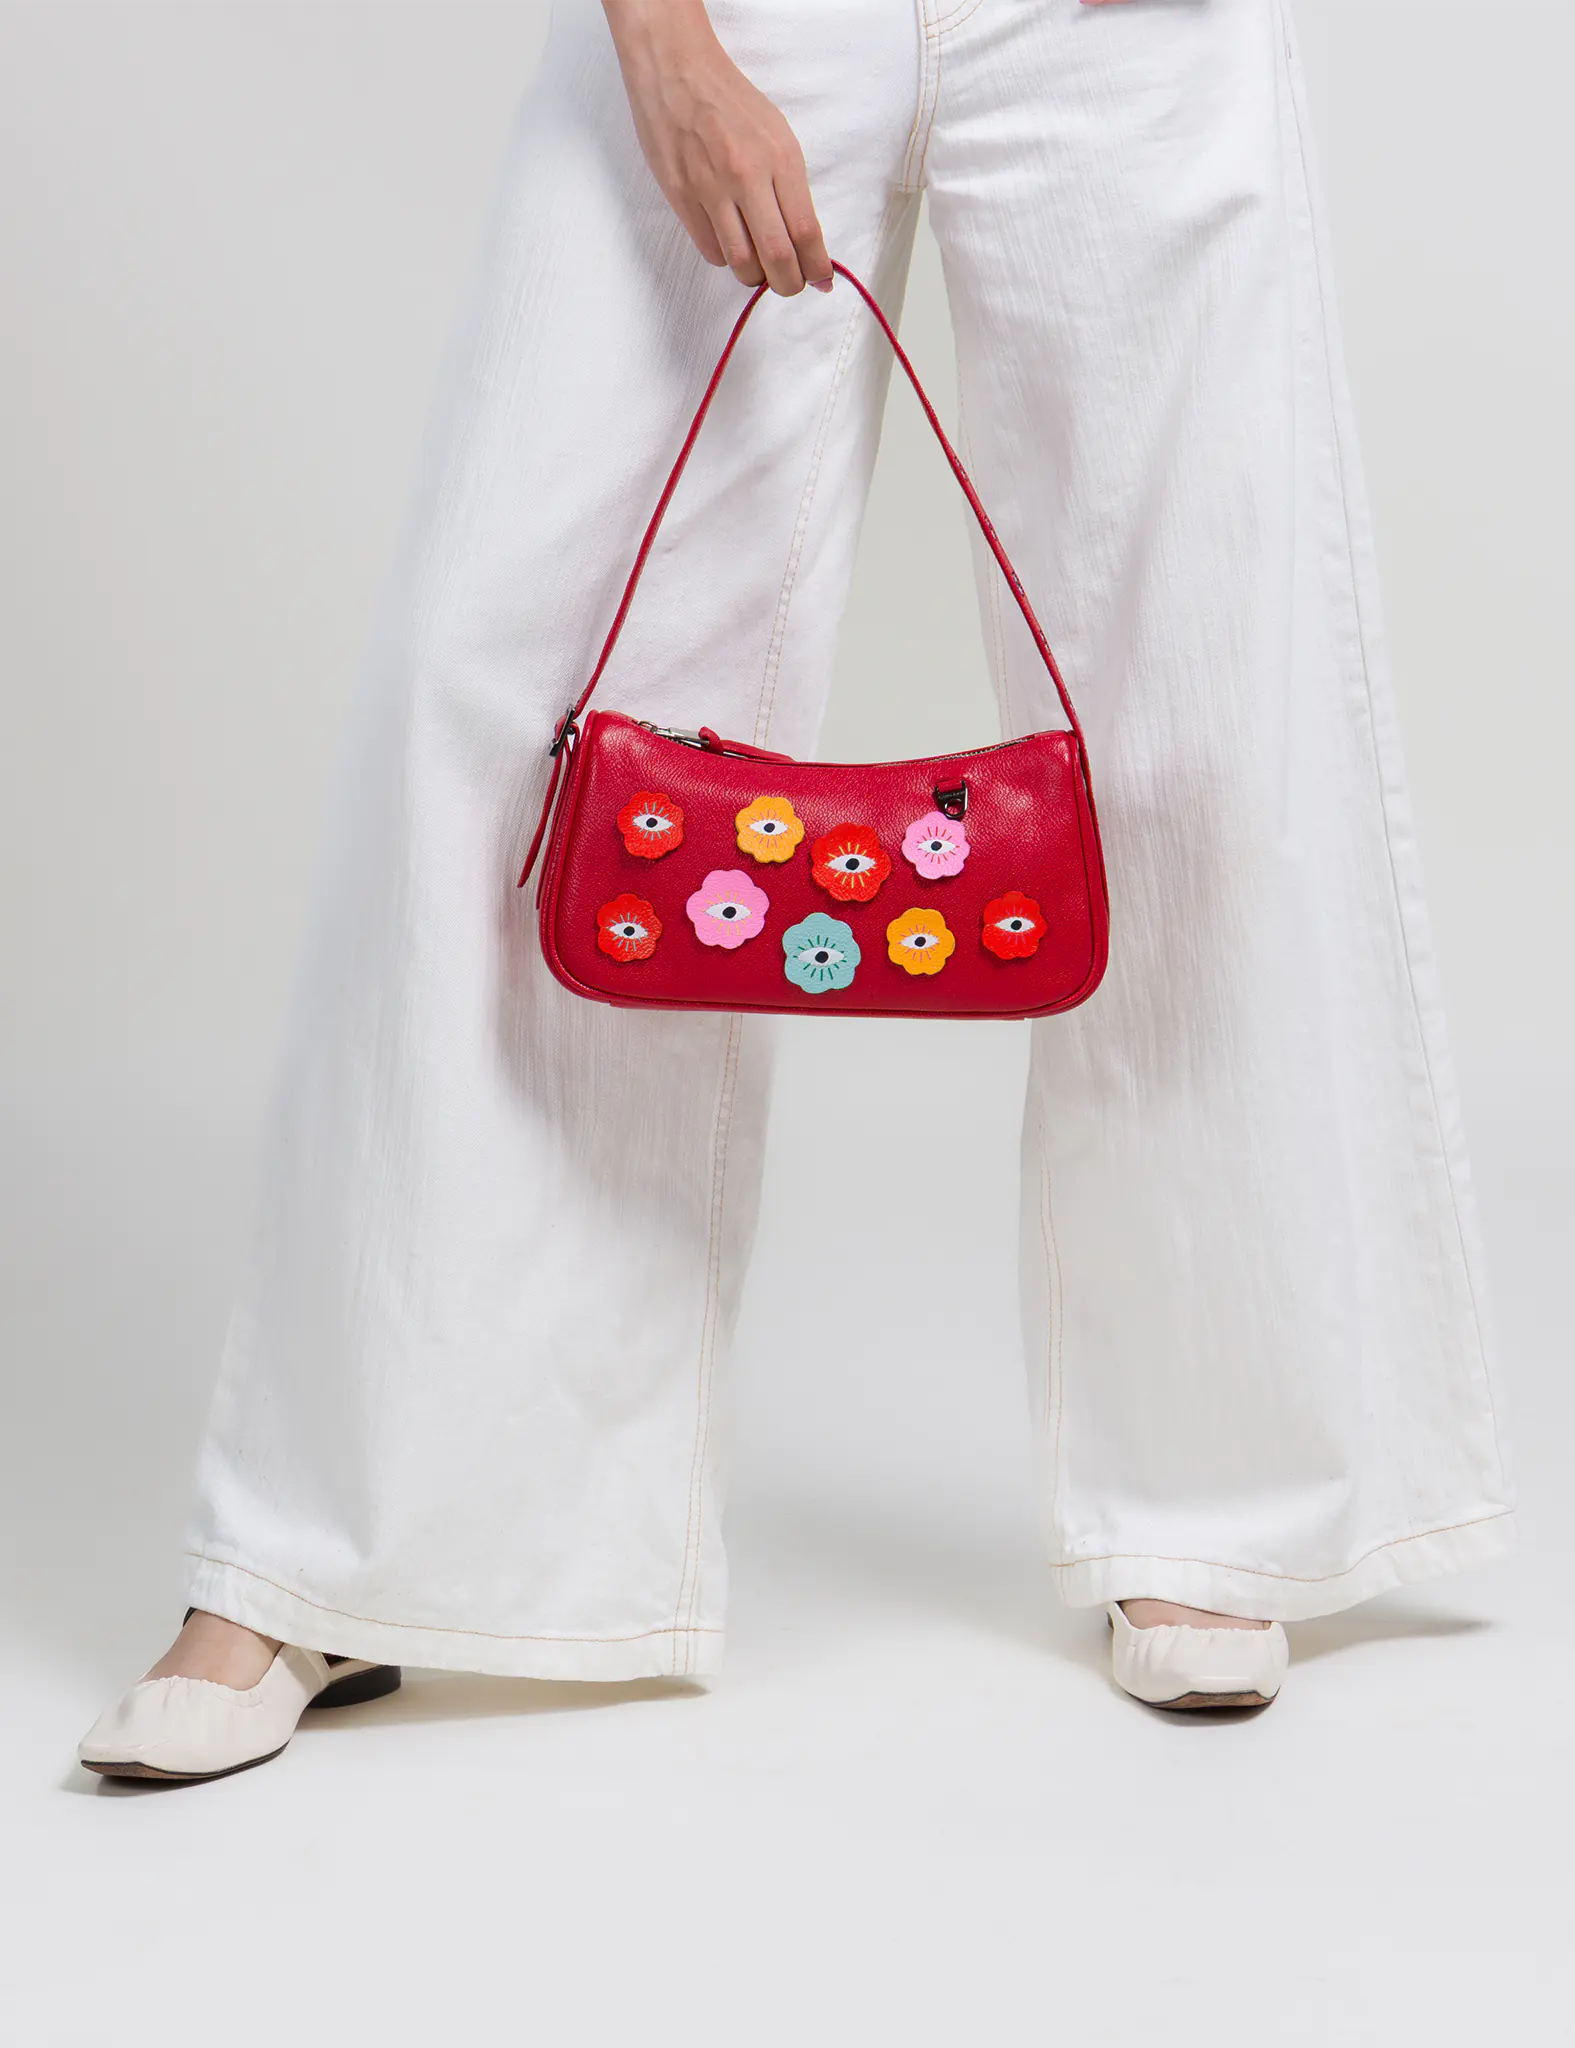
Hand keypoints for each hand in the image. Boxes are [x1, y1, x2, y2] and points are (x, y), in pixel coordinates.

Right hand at [602, 0, 832, 295]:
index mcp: (780, 157)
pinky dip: (726, 258)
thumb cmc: (731, 101)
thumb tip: (806, 240)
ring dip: (755, 277)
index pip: (806, 231)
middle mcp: (747, 176)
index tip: (821, 280)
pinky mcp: (681, 197)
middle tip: (790, 284)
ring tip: (759, 267)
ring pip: (741, 263)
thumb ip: (792, 188)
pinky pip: (711, 251)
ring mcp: (711, 189)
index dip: (818, 267)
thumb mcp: (777, 134)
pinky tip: (730, 242)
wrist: (676, 70)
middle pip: (777, 258)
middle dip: (789, 284)